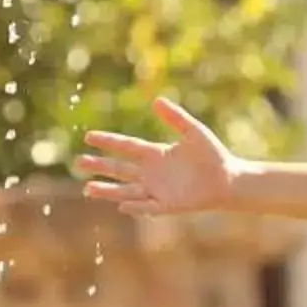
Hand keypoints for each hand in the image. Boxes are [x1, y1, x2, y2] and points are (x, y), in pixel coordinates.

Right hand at [78, 98, 241, 216]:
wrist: (228, 180)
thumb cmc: (212, 155)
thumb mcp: (193, 132)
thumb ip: (175, 117)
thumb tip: (156, 100)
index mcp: (155, 153)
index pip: (126, 146)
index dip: (108, 141)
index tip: (88, 136)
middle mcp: (151, 172)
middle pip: (119, 169)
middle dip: (99, 166)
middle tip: (78, 162)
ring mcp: (157, 190)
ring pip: (126, 190)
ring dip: (107, 190)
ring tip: (87, 188)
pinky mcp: (167, 205)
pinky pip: (147, 207)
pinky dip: (135, 206)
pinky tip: (121, 205)